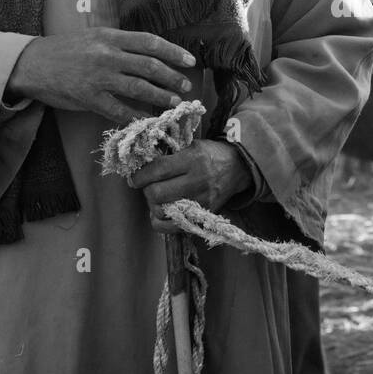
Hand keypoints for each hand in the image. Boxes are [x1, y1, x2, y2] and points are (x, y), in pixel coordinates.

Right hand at [6, 28, 195, 123]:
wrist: (32, 63)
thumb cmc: (65, 50)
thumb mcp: (94, 37)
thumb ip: (119, 45)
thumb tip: (149, 56)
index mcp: (110, 37)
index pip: (150, 42)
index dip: (173, 51)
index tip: (190, 60)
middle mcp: (106, 55)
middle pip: (149, 66)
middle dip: (172, 77)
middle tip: (186, 86)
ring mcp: (98, 77)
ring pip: (139, 88)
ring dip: (161, 96)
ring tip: (174, 102)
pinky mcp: (89, 98)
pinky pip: (119, 110)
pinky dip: (136, 116)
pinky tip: (148, 120)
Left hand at [131, 140, 254, 232]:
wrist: (238, 168)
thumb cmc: (210, 154)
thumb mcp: (192, 146)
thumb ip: (169, 157)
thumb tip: (141, 168)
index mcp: (193, 160)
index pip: (158, 170)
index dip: (140, 176)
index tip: (134, 178)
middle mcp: (197, 181)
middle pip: (157, 193)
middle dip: (146, 190)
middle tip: (148, 186)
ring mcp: (201, 201)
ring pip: (162, 211)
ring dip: (153, 205)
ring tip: (158, 197)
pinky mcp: (203, 215)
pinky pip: (172, 227)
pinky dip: (161, 222)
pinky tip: (161, 212)